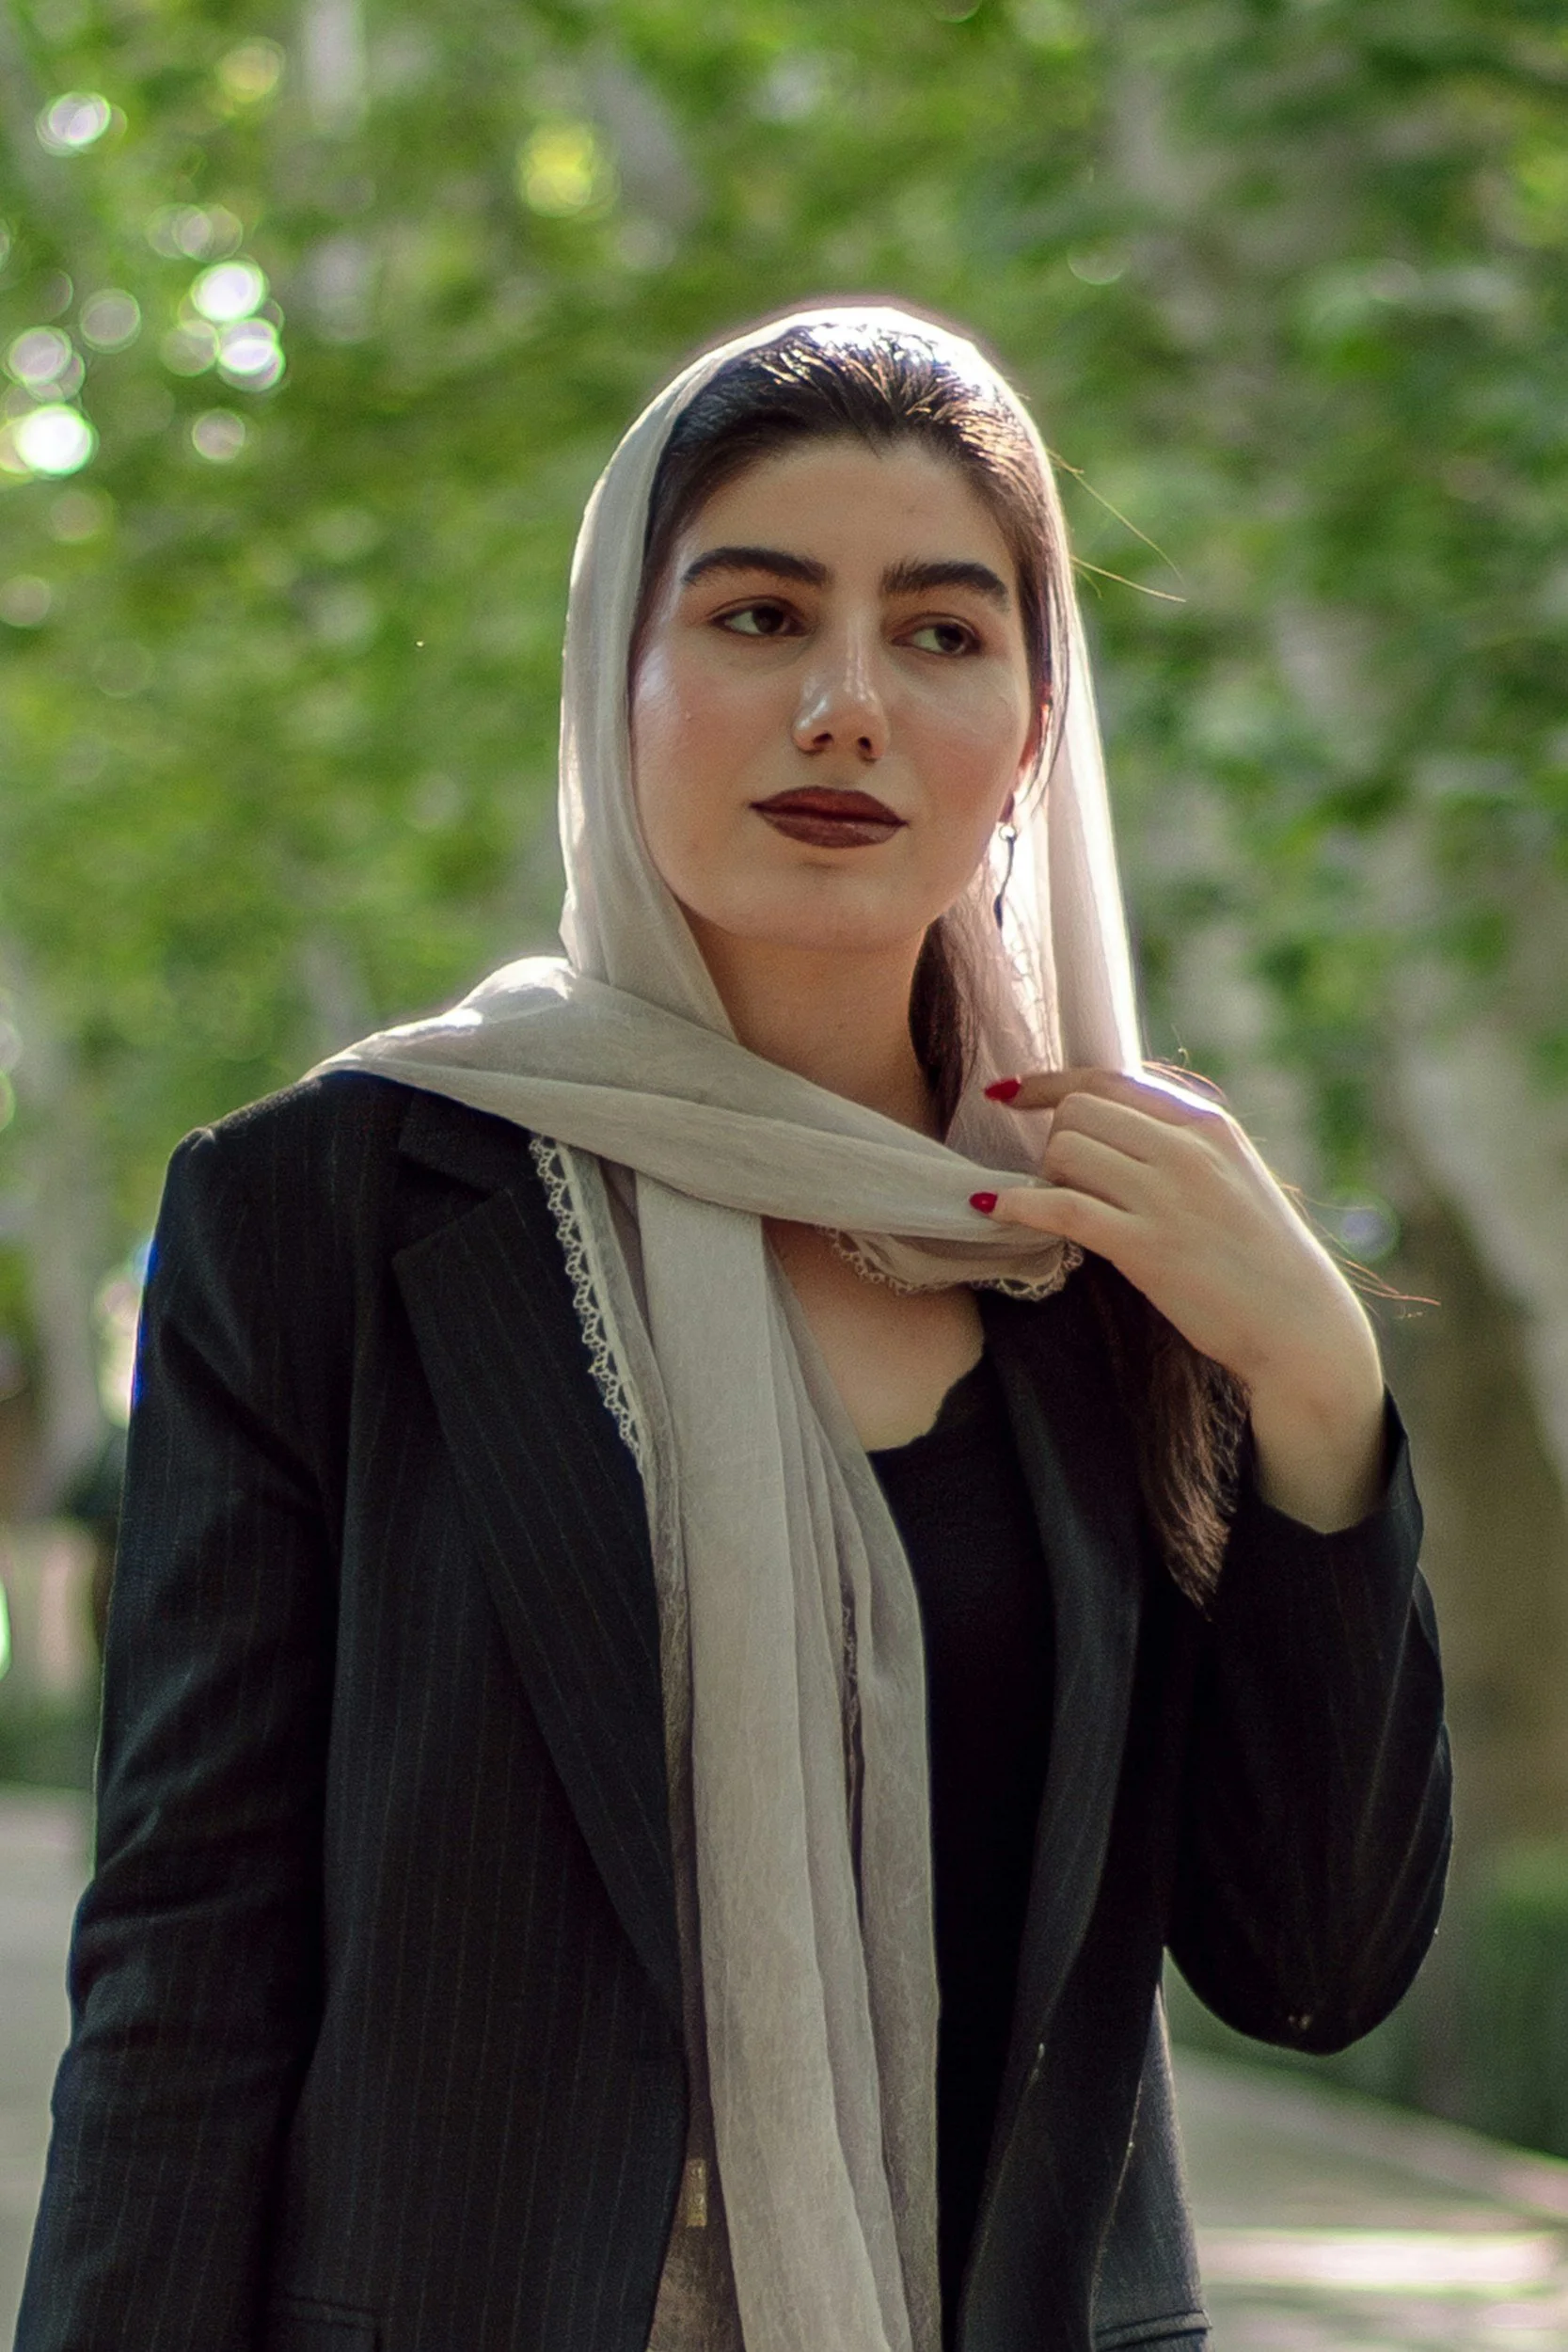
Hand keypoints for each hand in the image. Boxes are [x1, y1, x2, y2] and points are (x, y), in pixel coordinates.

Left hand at [979, 1069, 1387, 1530]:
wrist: (1301, 1326)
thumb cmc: (1261, 1259)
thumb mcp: (1233, 1177)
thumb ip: (1180, 1146)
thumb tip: (1107, 1127)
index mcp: (1208, 1125)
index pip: (1110, 1078)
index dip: (1049, 1083)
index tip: (1009, 1093)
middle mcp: (1187, 1149)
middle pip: (1078, 1111)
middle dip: (1052, 1140)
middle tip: (1059, 1182)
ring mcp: (1167, 1197)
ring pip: (1064, 1151)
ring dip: (1042, 1177)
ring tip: (1055, 1207)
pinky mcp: (1147, 1247)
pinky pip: (1062, 1209)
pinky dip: (1018, 1206)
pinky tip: (994, 1210)